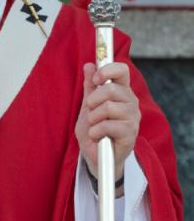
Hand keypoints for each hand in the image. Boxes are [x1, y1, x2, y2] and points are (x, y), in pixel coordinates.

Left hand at [75, 61, 140, 185]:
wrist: (95, 155)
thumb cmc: (94, 129)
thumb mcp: (88, 105)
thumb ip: (90, 86)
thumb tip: (89, 65)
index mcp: (121, 92)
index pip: (122, 70)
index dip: (106, 70)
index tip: (95, 79)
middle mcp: (131, 103)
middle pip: (111, 88)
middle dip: (93, 100)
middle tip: (91, 111)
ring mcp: (133, 118)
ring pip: (109, 107)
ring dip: (94, 118)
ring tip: (95, 126)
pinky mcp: (130, 134)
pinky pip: (108, 125)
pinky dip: (95, 131)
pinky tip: (97, 136)